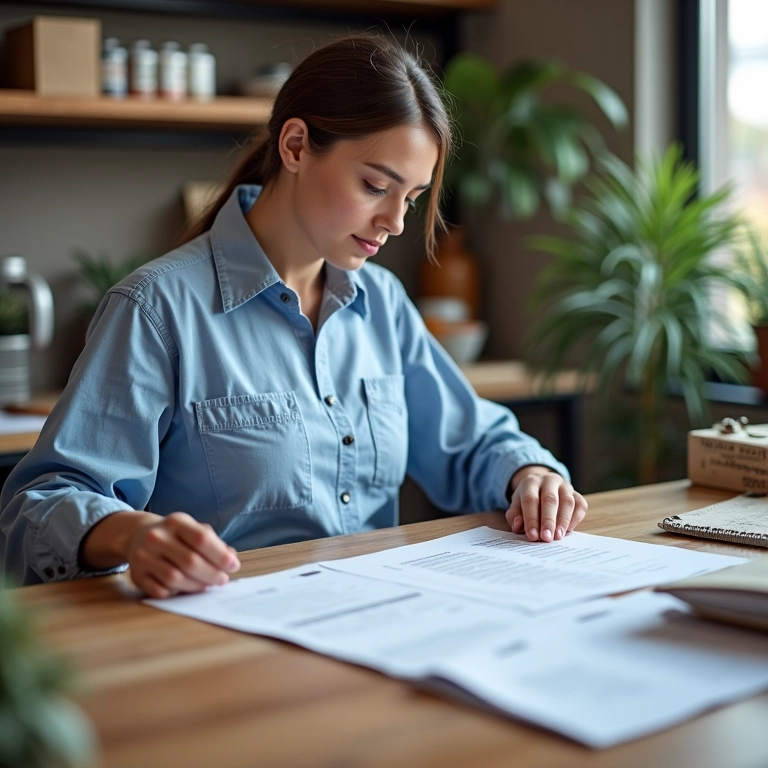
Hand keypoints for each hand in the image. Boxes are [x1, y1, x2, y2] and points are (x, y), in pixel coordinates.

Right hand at [126, 512, 240, 597]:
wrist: (138, 535)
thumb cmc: (175, 535)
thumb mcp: (194, 530)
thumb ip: (214, 543)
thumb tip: (231, 559)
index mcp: (176, 522)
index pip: (201, 539)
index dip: (220, 555)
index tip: (233, 566)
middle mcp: (156, 537)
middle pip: (190, 561)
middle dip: (211, 574)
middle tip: (222, 580)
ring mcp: (143, 556)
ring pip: (174, 578)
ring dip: (196, 586)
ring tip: (206, 585)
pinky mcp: (136, 575)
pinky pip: (160, 590)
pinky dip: (176, 593)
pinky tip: (184, 588)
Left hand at [505, 466, 586, 542]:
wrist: (542, 484)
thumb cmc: (528, 499)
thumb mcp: (516, 504)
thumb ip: (514, 516)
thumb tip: (518, 526)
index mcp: (531, 482)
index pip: (531, 500)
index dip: (531, 519)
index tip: (532, 536)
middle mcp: (549, 480)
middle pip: (550, 500)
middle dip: (548, 521)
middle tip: (547, 538)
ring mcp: (565, 486)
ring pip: (567, 502)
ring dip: (563, 521)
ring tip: (558, 536)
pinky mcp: (577, 493)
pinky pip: (580, 505)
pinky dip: (575, 518)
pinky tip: (568, 530)